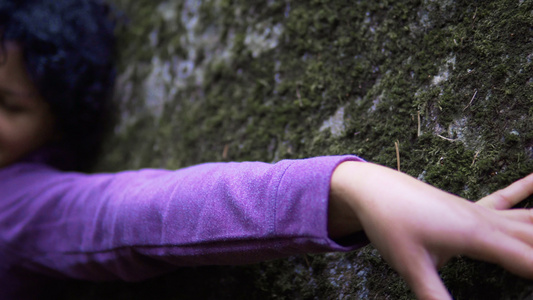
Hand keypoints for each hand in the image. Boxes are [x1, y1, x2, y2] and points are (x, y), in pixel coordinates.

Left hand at [328, 161, 532, 299]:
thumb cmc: (391, 224)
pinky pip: (509, 197)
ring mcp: (481, 211)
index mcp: (479, 236)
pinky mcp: (471, 207)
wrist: (373, 188)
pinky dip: (529, 188)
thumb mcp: (412, 267)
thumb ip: (436, 298)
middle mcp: (488, 220)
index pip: (532, 263)